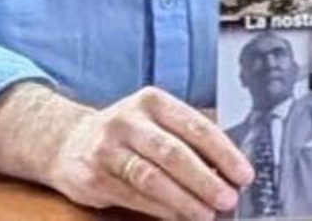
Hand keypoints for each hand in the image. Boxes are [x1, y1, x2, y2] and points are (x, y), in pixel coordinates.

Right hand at [48, 86, 251, 220]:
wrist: (67, 141)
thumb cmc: (128, 132)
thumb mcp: (156, 120)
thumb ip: (189, 138)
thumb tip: (230, 167)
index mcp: (153, 101)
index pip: (196, 127)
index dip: (223, 153)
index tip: (244, 174)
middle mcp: (128, 121)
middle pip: (173, 153)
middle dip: (205, 180)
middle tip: (228, 199)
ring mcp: (107, 149)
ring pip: (152, 178)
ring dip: (184, 200)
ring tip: (207, 214)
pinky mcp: (94, 177)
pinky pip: (134, 196)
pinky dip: (161, 209)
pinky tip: (180, 216)